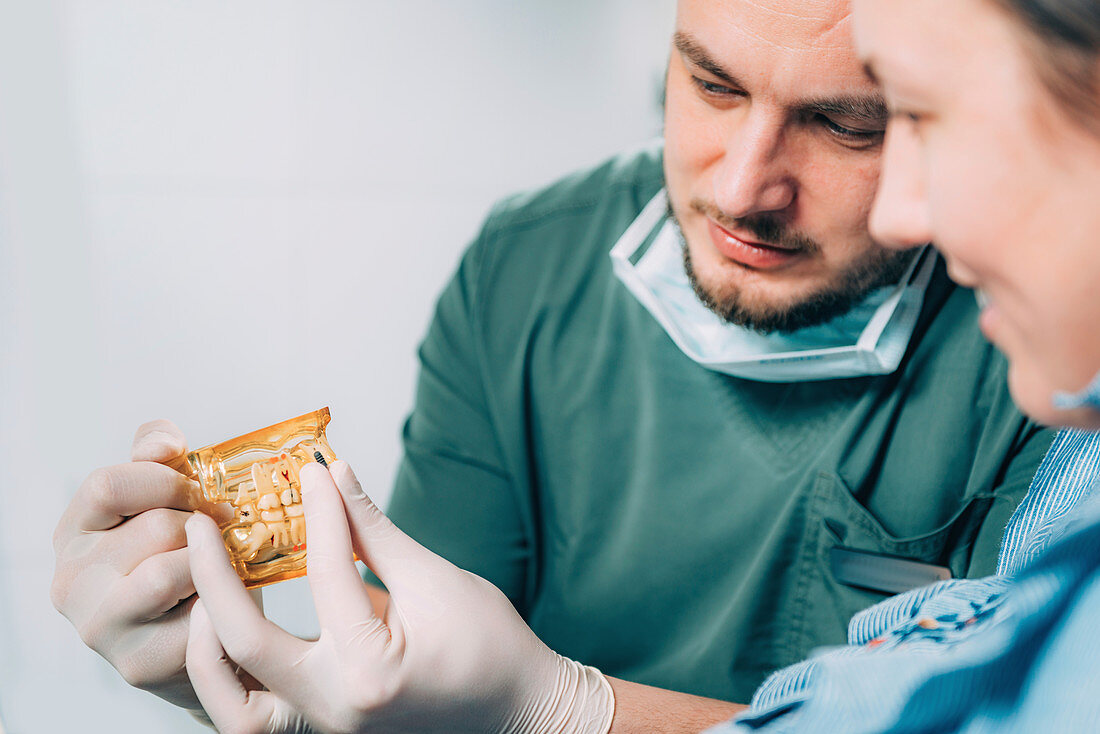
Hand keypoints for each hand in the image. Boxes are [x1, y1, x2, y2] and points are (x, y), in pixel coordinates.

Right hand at [51, 420, 206, 714]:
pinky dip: (221, 605)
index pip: (107, 486)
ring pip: (170, 572)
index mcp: (74, 532)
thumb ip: (156, 458)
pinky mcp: (137, 663)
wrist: (199, 640)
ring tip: (221, 567)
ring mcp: (100, 627)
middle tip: (226, 533)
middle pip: (154, 528)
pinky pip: (196, 617)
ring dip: (211, 565)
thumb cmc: (179, 560)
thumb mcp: (162, 500)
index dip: (165, 480)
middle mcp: (72, 582)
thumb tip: (165, 441)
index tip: (199, 490)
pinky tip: (222, 604)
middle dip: (203, 525)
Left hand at [185, 460, 614, 733]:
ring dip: (205, 650)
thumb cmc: (491, 647)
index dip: (320, 511)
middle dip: (213, 578)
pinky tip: (224, 637)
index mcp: (370, 669)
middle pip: (246, 647)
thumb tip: (335, 477)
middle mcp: (336, 710)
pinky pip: (256, 717)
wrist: (519, 708)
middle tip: (198, 526)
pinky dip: (231, 681)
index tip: (310, 470)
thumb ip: (375, 532)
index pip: (328, 575)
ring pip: (232, 709)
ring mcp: (326, 731)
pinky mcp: (324, 732)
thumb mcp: (436, 579)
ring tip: (199, 596)